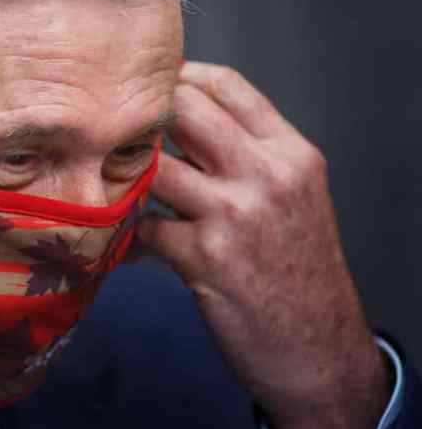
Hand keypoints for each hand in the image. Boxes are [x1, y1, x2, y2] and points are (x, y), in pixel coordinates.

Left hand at [136, 62, 390, 428]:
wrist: (319, 351)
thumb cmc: (298, 273)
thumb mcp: (294, 199)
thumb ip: (247, 157)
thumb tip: (182, 121)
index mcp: (291, 154)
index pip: (227, 85)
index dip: (178, 76)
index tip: (147, 86)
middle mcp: (267, 175)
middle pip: (184, 109)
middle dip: (142, 117)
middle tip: (114, 130)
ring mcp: (235, 214)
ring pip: (154, 165)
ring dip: (126, 175)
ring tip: (109, 185)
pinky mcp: (205, 257)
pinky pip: (142, 225)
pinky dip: (126, 232)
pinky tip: (122, 241)